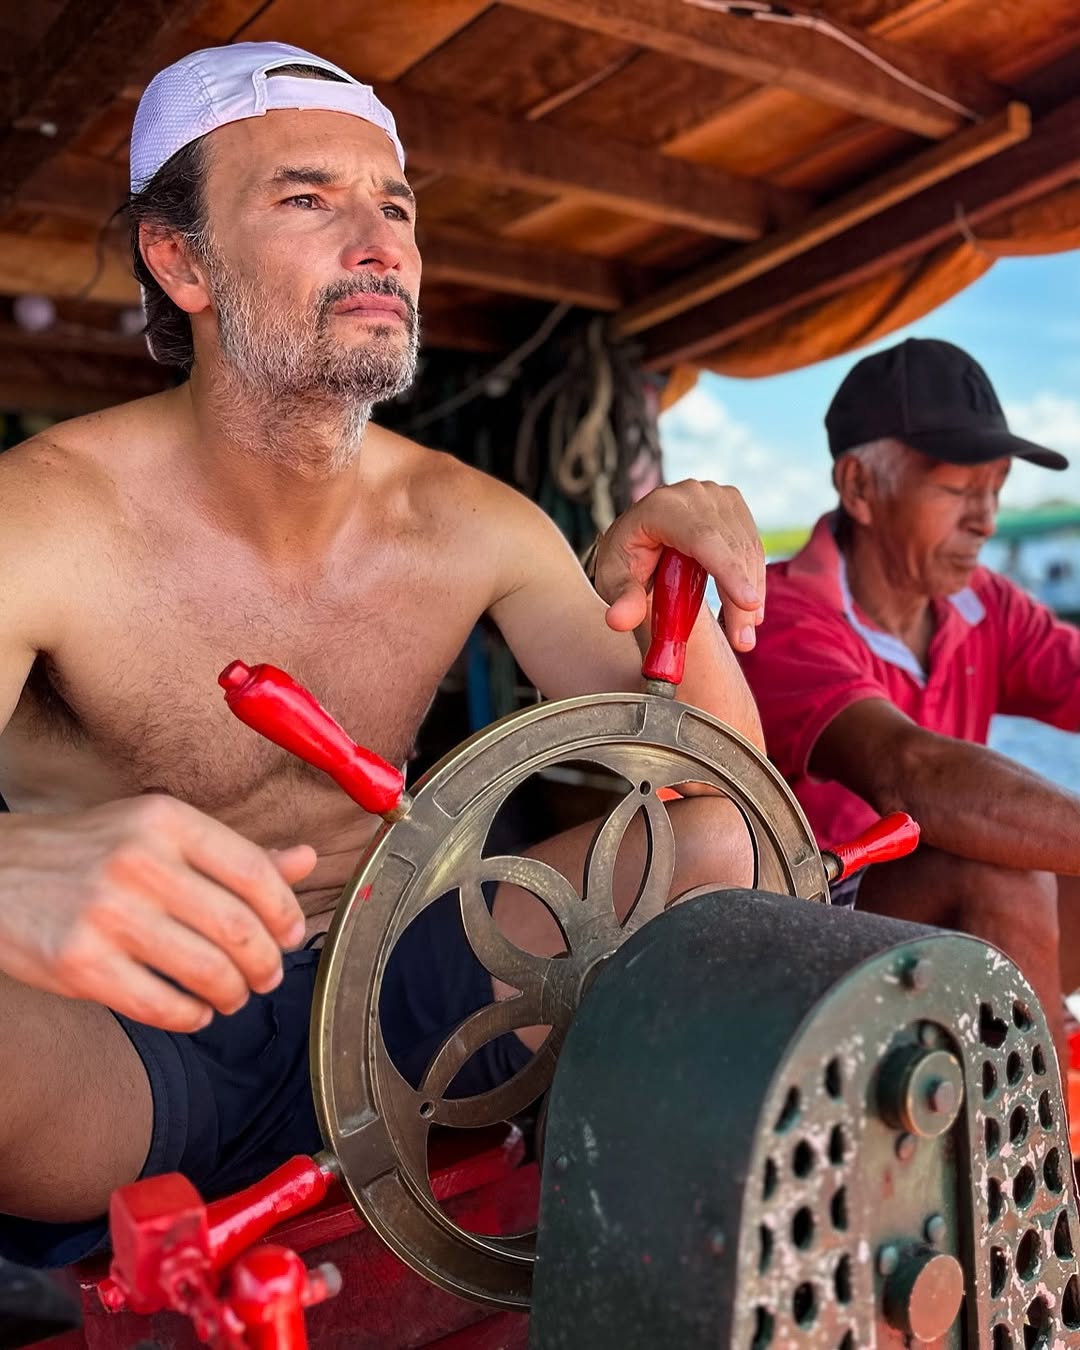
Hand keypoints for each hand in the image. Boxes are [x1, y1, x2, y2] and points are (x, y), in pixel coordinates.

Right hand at [0, 797, 314, 1032]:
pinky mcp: (80, 965)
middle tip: (266, 976)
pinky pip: (161, 1006)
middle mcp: (140, 862)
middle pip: (238, 928)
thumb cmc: (88, 852)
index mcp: (167, 821)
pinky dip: (191, 1017)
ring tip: (232, 996)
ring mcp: (108, 915)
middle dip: (265, 964)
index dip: (285, 913)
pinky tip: (193, 1011)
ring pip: (207, 972)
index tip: (291, 935)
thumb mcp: (158, 832)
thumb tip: (306, 859)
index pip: (254, 872)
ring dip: (233, 994)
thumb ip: (233, 852)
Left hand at [592, 480, 764, 650]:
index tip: (748, 603)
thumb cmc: (625, 562)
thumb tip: (618, 621)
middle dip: (740, 597)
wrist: (637, 538)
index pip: (701, 538)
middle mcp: (692, 494)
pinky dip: (753, 580)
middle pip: (727, 547)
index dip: (728, 571)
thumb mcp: (614, 582)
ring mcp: (716, 497)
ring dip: (751, 594)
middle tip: (743, 641)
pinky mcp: (733, 507)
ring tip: (743, 634)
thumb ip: (621, 600)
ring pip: (746, 549)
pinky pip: (752, 547)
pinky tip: (748, 610)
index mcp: (661, 507)